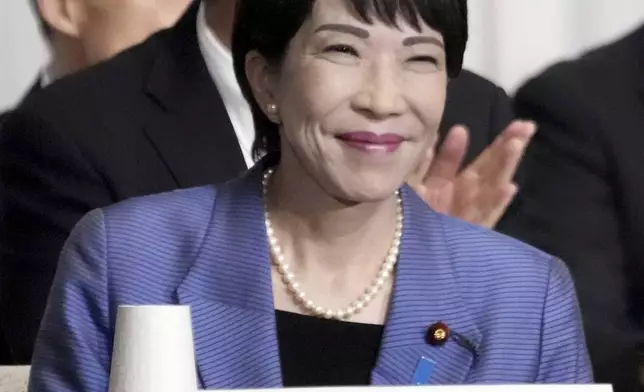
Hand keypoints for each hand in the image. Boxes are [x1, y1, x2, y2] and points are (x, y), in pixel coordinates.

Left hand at [407, 120, 535, 227]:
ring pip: (489, 188)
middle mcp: (456, 199)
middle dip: (504, 148)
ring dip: (502, 166)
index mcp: (439, 187)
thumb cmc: (398, 224)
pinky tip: (510, 188)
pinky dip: (496, 203)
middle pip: (485, 170)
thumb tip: (428, 140)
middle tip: (524, 126)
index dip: (469, 141)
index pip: (459, 160)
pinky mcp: (470, 234)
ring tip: (515, 144)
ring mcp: (465, 217)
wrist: (397, 265)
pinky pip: (485, 216)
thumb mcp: (406, 190)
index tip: (478, 122)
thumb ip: (419, 167)